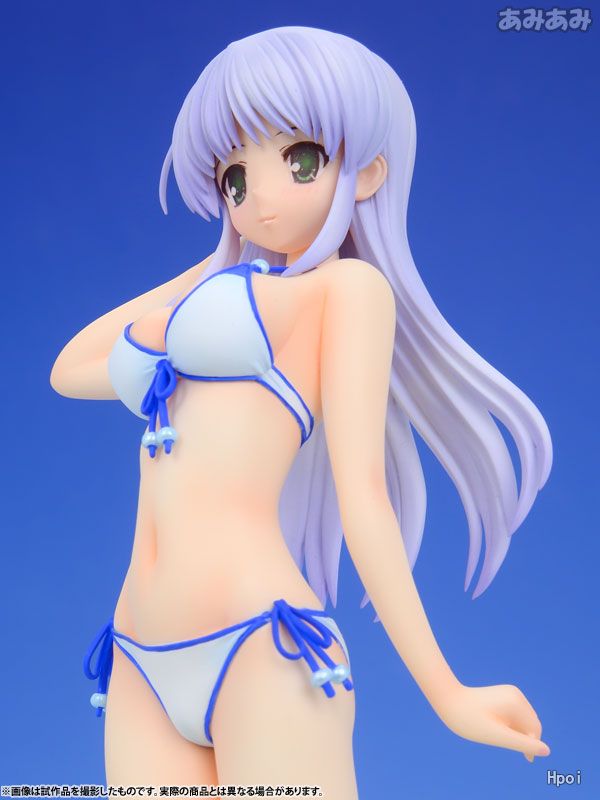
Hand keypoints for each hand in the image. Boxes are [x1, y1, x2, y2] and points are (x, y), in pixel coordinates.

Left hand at [434, 683, 549, 761]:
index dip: (532, 746)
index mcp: (516, 702)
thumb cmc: (470, 721)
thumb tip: (547, 751)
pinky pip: (514, 713)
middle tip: (504, 744)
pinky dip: (510, 724)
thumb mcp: (497, 736)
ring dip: (517, 730)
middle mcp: (516, 694)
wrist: (449, 700)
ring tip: (496, 734)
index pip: (534, 729)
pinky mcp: (503, 694)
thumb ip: (522, 743)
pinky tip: (496, 728)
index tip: (526, 759)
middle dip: (524, 736)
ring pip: (522, 719)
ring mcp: (509, 692)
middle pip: (530, 723)